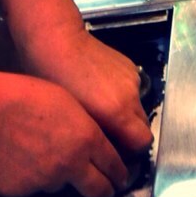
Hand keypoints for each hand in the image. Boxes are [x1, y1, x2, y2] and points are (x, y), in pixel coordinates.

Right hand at [0, 72, 130, 196]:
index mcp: (88, 140)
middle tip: (106, 192)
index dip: (120, 175)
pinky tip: (18, 161)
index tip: (121, 179)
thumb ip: (86, 129)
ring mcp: (45, 181)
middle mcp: (72, 165)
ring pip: (60, 186)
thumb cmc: (25, 96)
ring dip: (59, 178)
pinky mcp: (19, 191)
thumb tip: (93, 142)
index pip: (115, 167)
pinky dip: (28, 179)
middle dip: (105, 193)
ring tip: (42, 158)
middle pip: (99, 190)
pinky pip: (30, 188)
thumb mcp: (69, 105)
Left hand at [18, 26, 152, 161]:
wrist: (57, 41)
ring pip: (138, 109)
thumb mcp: (70, 116)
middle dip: (130, 135)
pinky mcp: (130, 68)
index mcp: (116, 112)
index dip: (132, 152)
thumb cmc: (52, 78)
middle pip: (144, 127)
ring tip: (100, 109)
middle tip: (109, 136)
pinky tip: (100, 90)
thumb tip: (104, 150)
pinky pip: (132, 91)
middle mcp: (130, 97)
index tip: (119, 155)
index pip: (142, 143)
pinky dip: (122, 96)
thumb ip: (95, 135)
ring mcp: (132, 81)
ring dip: (125, 115)